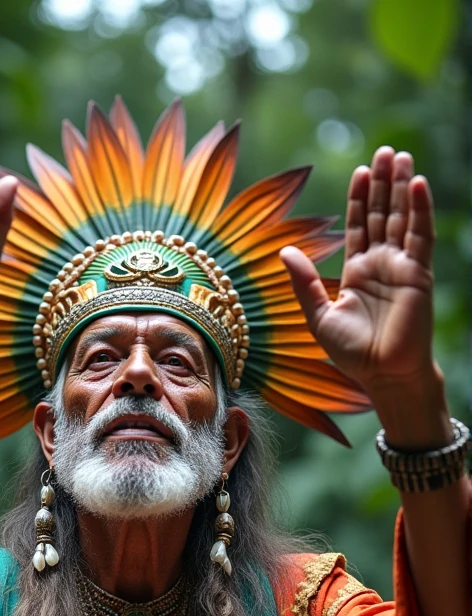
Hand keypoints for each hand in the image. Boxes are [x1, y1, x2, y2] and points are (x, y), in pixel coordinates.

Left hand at [280, 147, 434, 396]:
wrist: (383, 375)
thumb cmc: (352, 353)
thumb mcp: (319, 316)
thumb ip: (304, 282)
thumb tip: (285, 250)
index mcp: (357, 272)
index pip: (359, 226)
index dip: (359, 199)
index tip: (359, 171)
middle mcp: (381, 264)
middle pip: (382, 214)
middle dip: (382, 183)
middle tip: (384, 152)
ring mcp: (401, 266)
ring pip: (401, 217)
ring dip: (401, 187)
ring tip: (399, 156)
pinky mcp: (418, 273)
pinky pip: (419, 235)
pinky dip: (419, 208)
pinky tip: (417, 183)